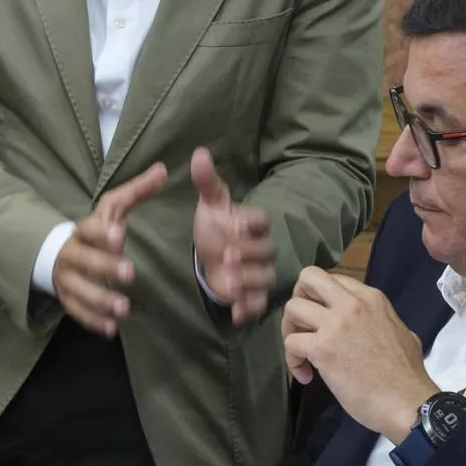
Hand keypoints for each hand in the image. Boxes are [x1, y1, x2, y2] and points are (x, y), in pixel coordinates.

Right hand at [52, 164, 167, 336]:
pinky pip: (77, 312)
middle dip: (104, 267)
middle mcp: (70, 254)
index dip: (100, 233)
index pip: (87, 229)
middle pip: (82, 261)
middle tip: (129, 274)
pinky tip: (111, 329)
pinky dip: (92, 321)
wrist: (59, 254)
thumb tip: (163, 170)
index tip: (119, 235)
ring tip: (124, 309)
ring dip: (100, 300)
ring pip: (79, 290)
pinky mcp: (68, 299)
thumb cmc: (96, 231)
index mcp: (82, 230)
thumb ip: (137, 192)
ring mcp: (66, 279)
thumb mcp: (114, 209)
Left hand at [192, 148, 275, 324]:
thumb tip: (199, 152)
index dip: (249, 223)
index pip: (261, 221)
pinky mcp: (251, 294)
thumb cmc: (214, 226)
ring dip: (249, 282)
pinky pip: (258, 304)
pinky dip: (248, 309)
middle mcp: (262, 247)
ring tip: (230, 283)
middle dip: (248, 255)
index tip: (234, 224)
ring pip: (265, 279)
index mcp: (253, 223)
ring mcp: (258, 272)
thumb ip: (207, 181)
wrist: (211, 254)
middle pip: (266, 252)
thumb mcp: (210, 204)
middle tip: (227, 256)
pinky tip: (235, 312)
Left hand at [280, 267, 435, 441]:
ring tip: (301, 352)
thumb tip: (369, 326)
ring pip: (292, 307)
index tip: (323, 320)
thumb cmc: (408, 374)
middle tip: (302, 323)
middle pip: (309, 278)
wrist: (408, 403)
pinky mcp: (323, 349)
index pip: (334, 279)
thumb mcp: (401, 332)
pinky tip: (306, 375)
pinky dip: (292, 360)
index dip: (321, 297)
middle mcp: (351, 304)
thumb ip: (380, 320)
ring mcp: (335, 325)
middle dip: (299, 297)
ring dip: (290, 330)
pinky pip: (291, 343)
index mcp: (371, 298)